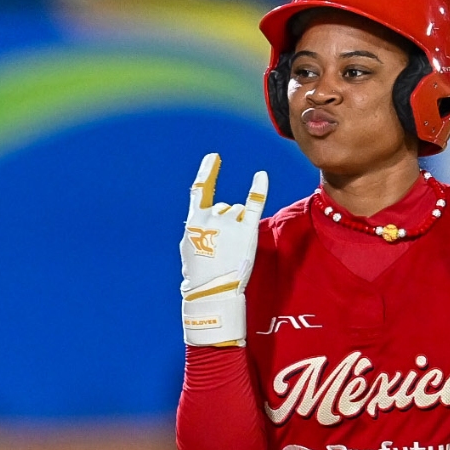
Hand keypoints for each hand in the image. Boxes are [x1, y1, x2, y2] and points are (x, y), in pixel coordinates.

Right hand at [180, 153, 267, 346]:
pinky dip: (258, 189)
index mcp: (194, 222)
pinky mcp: (247, 231)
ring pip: (236, 212)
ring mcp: (230, 224)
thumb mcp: (188, 248)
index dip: (207, 172)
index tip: (214, 157)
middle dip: (224, 222)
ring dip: (236, 226)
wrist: (211, 292)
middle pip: (223, 207)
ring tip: (232, 249)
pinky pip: (254, 204)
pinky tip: (261, 175)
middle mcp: (212, 218)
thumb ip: (195, 230)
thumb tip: (200, 219)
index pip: (200, 189)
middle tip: (223, 247)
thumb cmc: (199, 274)